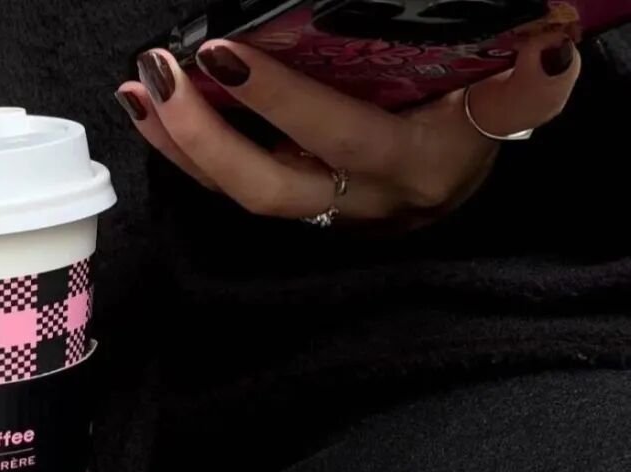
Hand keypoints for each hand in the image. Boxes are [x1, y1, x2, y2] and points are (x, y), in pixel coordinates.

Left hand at [116, 34, 580, 228]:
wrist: (458, 183)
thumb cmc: (470, 124)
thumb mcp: (507, 95)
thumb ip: (522, 82)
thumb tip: (548, 41)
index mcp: (415, 161)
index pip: (351, 130)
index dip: (285, 98)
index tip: (223, 55)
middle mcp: (362, 197)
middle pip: (275, 180)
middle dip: (212, 129)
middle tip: (167, 69)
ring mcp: (324, 211)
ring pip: (241, 193)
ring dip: (182, 143)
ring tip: (141, 87)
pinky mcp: (297, 208)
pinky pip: (231, 190)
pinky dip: (187, 151)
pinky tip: (153, 110)